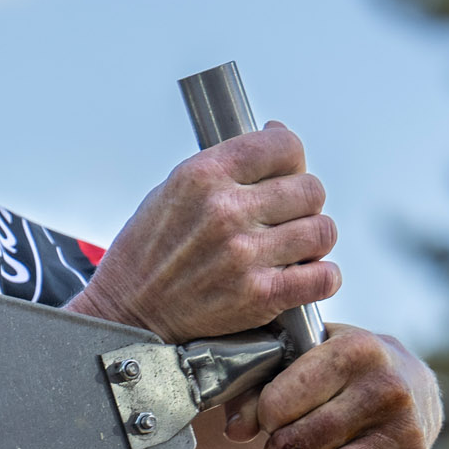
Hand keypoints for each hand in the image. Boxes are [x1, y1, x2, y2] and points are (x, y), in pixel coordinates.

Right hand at [69, 123, 337, 340]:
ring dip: (310, 243)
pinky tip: (298, 278)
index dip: (291, 162)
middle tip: (280, 222)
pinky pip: (324, 277)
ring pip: (322, 231)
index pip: (284, 146)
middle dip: (301, 206)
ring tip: (286, 252)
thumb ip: (226, 165)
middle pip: (311, 189)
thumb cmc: (146, 256)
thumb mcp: (172, 191)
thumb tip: (277, 133)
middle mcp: (224, 211)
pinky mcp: (259, 295)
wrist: (125, 315)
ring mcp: (244, 254)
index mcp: (202, 176)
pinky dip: (319, 279)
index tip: (283, 176)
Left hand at [215, 325, 441, 448]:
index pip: (278, 406)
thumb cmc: (336, 369)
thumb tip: (236, 431)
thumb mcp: (295, 359)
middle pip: (301, 445)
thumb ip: (255, 390)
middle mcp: (388, 390)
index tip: (272, 417)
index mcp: (355, 352)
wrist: (405, 378)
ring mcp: (406, 431)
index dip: (264, 420)